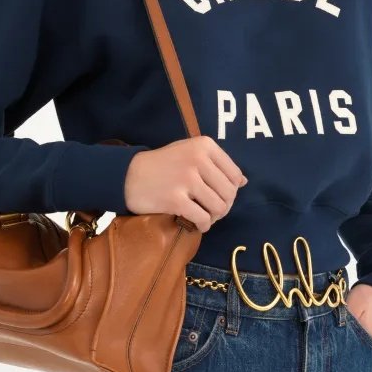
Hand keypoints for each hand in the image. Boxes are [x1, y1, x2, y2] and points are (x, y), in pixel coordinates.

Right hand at [124, 136, 247, 232]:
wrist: (128, 175)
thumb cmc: (162, 164)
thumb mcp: (190, 153)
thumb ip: (216, 164)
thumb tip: (244, 181)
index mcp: (204, 145)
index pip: (235, 175)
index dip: (231, 190)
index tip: (218, 195)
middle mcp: (198, 159)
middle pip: (229, 193)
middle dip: (224, 206)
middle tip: (211, 210)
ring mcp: (186, 179)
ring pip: (219, 207)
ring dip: (214, 217)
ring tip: (204, 216)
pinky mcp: (176, 199)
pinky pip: (203, 218)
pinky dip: (204, 225)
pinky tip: (197, 223)